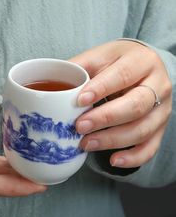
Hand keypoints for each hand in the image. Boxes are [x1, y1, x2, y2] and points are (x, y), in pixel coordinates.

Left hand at [70, 40, 171, 167]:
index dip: (101, 89)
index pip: (122, 75)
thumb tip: (54, 83)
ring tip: (86, 143)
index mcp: (141, 61)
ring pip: (142, 129)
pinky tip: (113, 160)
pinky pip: (151, 147)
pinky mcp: (160, 127)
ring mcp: (162, 108)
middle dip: (105, 118)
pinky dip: (133, 157)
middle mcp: (158, 85)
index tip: (79, 101)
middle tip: (79, 126)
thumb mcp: (100, 56)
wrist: (144, 67)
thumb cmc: (118, 62)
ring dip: (112, 140)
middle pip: (136, 105)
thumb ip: (80, 66)